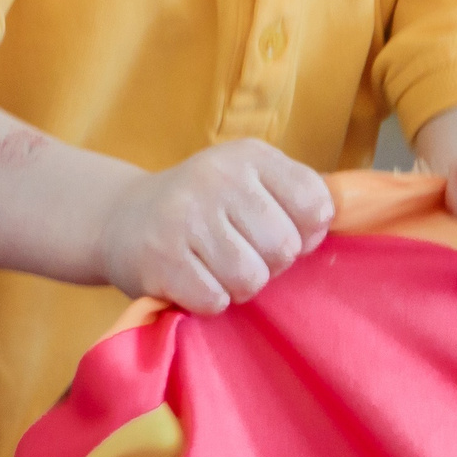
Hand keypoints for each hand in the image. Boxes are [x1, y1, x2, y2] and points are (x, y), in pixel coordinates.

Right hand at [97, 140, 334, 312]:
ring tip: (217, 267)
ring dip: (239, 286)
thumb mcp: (248, 179)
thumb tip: (333, 224)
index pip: (315, 205)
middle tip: (241, 253)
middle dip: (270, 264)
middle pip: (283, 248)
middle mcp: (217, 178)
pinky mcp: (161, 258)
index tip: (279, 233)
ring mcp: (185, 217)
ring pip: (250, 279)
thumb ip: (294, 195)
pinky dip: (209, 300)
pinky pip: (214, 300)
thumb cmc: (203, 206)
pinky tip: (193, 278)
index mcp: (249, 156)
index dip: (306, 233)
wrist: (122, 218)